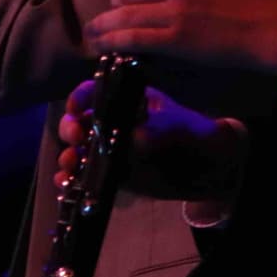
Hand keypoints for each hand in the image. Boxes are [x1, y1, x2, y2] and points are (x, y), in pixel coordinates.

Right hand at [57, 79, 244, 200]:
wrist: (210, 170)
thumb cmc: (195, 136)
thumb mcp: (179, 127)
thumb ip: (158, 131)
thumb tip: (136, 140)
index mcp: (127, 100)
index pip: (95, 92)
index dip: (80, 98)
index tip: (75, 110)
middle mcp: (113, 122)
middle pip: (79, 121)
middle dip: (71, 129)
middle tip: (77, 139)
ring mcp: (110, 149)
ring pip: (78, 150)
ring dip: (68, 156)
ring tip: (70, 165)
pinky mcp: (111, 174)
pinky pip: (85, 175)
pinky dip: (71, 180)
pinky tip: (66, 184)